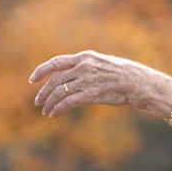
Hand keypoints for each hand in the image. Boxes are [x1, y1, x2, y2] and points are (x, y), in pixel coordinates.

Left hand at [29, 50, 160, 117]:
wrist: (139, 82)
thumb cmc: (125, 74)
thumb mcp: (103, 63)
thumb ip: (87, 66)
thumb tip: (74, 74)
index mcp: (85, 57)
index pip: (56, 62)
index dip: (42, 70)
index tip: (32, 79)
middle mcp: (84, 66)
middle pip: (55, 80)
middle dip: (43, 92)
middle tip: (38, 101)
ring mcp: (87, 80)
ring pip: (59, 92)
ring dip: (49, 102)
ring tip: (45, 110)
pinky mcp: (92, 94)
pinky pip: (68, 102)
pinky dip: (58, 108)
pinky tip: (54, 114)